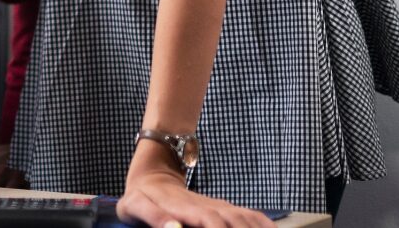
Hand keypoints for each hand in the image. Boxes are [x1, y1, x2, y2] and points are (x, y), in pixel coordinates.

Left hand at [118, 151, 273, 227]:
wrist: (153, 175)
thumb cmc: (141, 195)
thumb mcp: (136, 204)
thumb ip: (154, 217)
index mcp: (186, 208)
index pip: (211, 222)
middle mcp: (208, 207)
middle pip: (235, 222)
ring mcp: (218, 207)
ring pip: (245, 219)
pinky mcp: (224, 209)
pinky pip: (250, 215)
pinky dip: (263, 223)